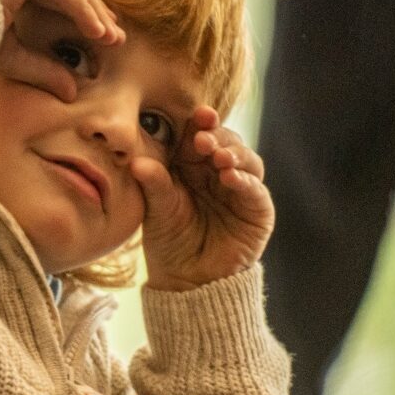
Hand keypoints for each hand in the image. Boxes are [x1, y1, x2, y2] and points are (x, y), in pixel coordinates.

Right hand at [0, 0, 125, 100]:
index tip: (102, 35)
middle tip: (116, 37)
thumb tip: (73, 92)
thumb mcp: (13, 58)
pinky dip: (83, 10)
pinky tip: (98, 32)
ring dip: (93, 13)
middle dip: (93, 13)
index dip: (81, 14)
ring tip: (113, 38)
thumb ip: (44, 69)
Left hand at [130, 106, 274, 288]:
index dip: (201, 123)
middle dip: (217, 136)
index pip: (200, 134)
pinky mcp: (257, 209)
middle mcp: (218, 171)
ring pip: (246, 159)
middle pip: (226, 141)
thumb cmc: (169, 241)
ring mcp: (241, 188)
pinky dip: (245, 180)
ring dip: (234, 154)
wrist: (187, 280)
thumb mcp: (157, 210)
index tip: (197, 114)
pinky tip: (230, 177)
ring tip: (219, 158)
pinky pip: (255, 189)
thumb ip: (153, 185)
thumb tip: (137, 161)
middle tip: (204, 139)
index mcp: (192, 164)